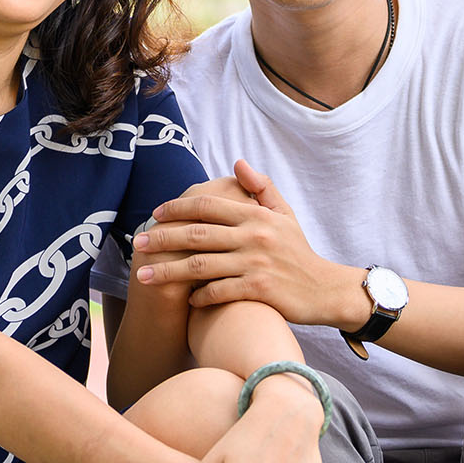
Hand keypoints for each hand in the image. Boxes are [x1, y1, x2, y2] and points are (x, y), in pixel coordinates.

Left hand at [137, 159, 360, 328]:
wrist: (325, 289)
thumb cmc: (299, 251)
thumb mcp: (284, 213)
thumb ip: (260, 187)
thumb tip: (237, 163)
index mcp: (255, 215)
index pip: (206, 205)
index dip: (177, 207)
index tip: (155, 214)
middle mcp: (253, 237)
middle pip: (195, 234)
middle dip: (162, 238)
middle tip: (138, 242)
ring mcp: (255, 264)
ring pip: (200, 266)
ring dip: (167, 272)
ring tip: (142, 275)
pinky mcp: (259, 291)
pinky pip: (218, 292)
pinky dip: (198, 296)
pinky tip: (184, 300)